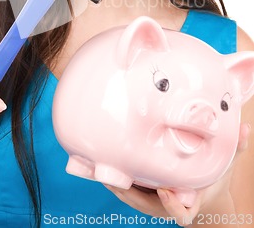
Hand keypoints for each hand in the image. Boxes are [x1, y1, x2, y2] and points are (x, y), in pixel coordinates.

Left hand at [104, 122, 250, 226]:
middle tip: (116, 173)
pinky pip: (128, 191)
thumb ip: (235, 147)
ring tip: (101, 166)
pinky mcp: (145, 196)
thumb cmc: (211, 178)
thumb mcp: (224, 164)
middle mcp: (169, 205)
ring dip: (117, 185)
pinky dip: (117, 180)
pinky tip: (105, 164)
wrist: (203, 192)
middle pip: (146, 206)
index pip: (181, 213)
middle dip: (130, 193)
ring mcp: (155, 203)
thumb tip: (246, 127)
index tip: (166, 190)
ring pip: (132, 199)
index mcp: (189, 202)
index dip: (172, 205)